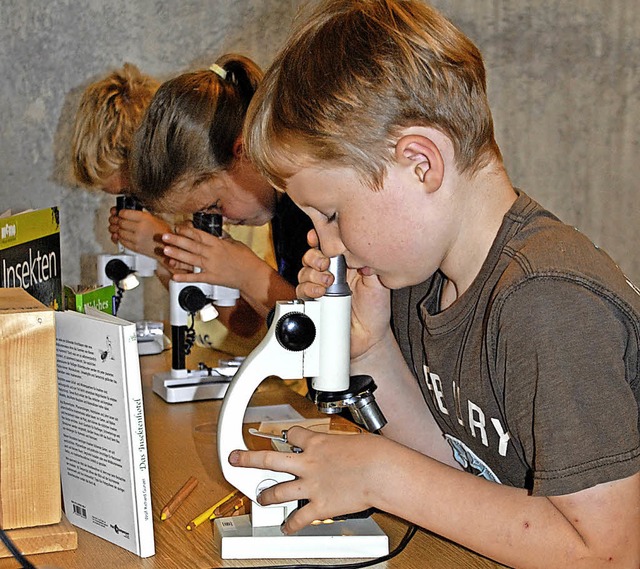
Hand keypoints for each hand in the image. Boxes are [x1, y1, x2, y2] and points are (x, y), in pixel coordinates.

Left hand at [108, 207, 170, 259]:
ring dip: (115, 229)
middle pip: (120, 222)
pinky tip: (119, 235)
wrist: (168, 247)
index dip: (119, 212)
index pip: (124, 213)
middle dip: (115, 220)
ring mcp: (137, 239)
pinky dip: (119, 238)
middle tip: (114, 219)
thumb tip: (127, 213)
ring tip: (114, 227)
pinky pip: (122, 241)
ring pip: (119, 232)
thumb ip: (141, 216)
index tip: (119, 212)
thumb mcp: (155, 218)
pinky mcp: (135, 247)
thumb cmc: (163, 233)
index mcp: (145, 219)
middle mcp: (140, 229)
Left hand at [161, 223, 263, 289]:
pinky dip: (185, 277)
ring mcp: (211, 267)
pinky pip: (196, 278)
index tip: (177, 227)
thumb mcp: (235, 243)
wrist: (252, 275)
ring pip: (191, 259)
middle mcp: (213, 254)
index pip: (199, 235)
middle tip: (165, 237)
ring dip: (177, 255)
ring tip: (166, 251)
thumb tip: (216, 232)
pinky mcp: (212, 278)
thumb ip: (223, 237)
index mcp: (218, 244)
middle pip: (192, 246)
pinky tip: (175, 276)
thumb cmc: (246, 259)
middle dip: (177, 240)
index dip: (187, 230)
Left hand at [228, 426, 387, 533]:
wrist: (379, 470)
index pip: (293, 434)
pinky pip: (298, 518)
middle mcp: (308, 463)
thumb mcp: (352, 439)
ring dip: (266, 495)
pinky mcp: (319, 506)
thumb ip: (340, 446)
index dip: (288, 436)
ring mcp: (310, 485)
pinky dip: (291, 525)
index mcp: (316, 442)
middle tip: (235, 458)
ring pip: (278, 490)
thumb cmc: (372, 452)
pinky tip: (286, 528)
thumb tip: (347, 448)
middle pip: (269, 458)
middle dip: (248, 459)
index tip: (286, 438)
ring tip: (261, 498)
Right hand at [297, 230, 391, 359]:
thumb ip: (370, 266)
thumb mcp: (377, 284)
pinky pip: (301, 293)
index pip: (327, 246)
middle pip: (311, 256)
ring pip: (303, 273)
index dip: (319, 238)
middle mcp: (330, 274)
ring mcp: (319, 289)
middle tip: (325, 264)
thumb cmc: (375, 310)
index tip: (316, 237)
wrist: (369, 338)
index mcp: (345, 265)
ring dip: (311, 274)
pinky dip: (307, 290)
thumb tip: (359, 251)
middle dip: (314, 257)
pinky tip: (319, 293)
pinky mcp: (313, 304)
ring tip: (326, 282)